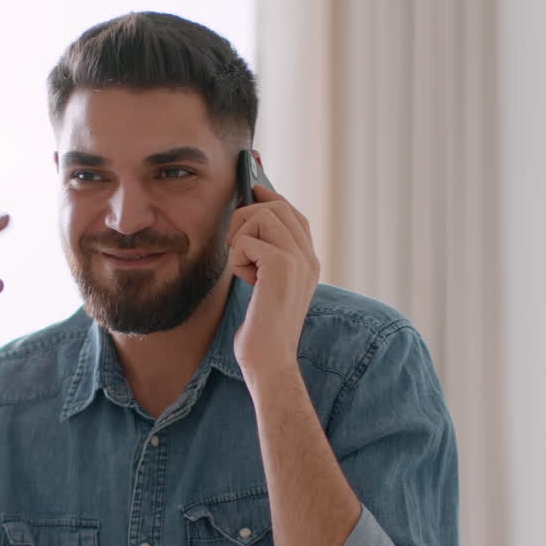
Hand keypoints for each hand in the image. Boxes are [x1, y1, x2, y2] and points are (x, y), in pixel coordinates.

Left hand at [227, 185, 319, 379]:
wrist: (270, 361)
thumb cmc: (262, 330)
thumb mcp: (268, 287)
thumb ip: (267, 257)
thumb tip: (248, 221)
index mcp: (309, 262)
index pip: (293, 214)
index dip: (271, 197)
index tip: (252, 184)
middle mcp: (308, 258)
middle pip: (275, 208)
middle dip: (246, 219)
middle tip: (236, 245)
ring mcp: (298, 260)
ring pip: (261, 216)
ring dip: (240, 238)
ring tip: (244, 267)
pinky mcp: (281, 266)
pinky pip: (247, 240)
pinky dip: (238, 258)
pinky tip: (247, 280)